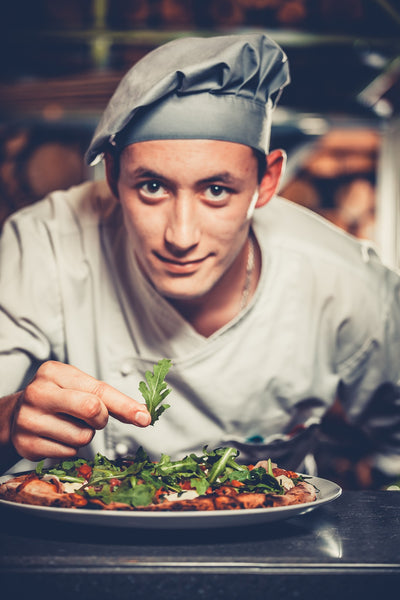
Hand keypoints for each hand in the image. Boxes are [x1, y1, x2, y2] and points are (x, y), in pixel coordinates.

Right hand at [10, 361, 150, 460]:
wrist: (16, 415)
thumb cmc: (57, 398)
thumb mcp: (78, 387)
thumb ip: (109, 399)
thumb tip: (143, 415)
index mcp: (54, 372)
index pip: (99, 390)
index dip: (125, 405)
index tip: (144, 417)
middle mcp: (39, 393)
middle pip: (91, 409)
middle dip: (101, 419)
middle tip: (93, 418)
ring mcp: (29, 419)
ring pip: (82, 437)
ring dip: (84, 435)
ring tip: (68, 425)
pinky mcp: (26, 444)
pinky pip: (69, 453)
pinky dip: (70, 448)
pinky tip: (57, 437)